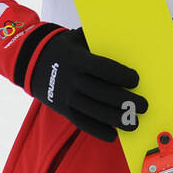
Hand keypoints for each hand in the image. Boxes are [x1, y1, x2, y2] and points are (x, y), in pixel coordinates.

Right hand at [28, 28, 147, 141]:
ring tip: (134, 123)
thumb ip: (97, 40)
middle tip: (143, 105)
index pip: (102, 68)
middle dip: (124, 101)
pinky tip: (112, 135)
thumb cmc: (63, 48)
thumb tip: (124, 37)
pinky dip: (97, 130)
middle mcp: (71, 79)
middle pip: (101, 93)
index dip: (120, 75)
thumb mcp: (77, 37)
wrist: (29, 61)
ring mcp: (65, 96)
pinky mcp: (62, 109)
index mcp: (76, 59)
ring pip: (93, 111)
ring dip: (115, 119)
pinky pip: (81, 122)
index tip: (136, 80)